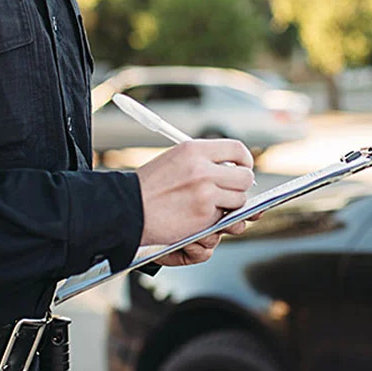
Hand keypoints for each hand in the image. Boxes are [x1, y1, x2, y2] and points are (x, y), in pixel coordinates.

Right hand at [136, 139, 253, 266]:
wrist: (126, 211)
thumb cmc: (149, 188)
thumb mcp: (175, 160)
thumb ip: (205, 161)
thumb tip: (237, 170)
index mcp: (194, 150)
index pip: (237, 149)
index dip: (245, 160)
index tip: (243, 168)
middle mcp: (202, 168)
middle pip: (245, 177)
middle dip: (240, 187)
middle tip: (229, 192)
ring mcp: (205, 192)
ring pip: (239, 200)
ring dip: (229, 206)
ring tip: (208, 205)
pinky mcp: (205, 215)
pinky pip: (225, 218)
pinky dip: (216, 221)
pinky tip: (197, 217)